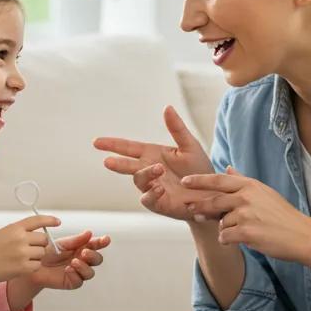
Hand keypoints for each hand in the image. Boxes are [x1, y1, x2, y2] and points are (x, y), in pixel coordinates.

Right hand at [0, 214, 61, 285]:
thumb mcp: (2, 234)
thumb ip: (18, 232)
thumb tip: (36, 235)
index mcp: (14, 228)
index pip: (37, 220)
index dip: (49, 220)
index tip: (57, 221)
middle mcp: (20, 238)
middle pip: (43, 239)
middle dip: (39, 244)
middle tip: (28, 250)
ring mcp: (22, 253)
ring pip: (41, 253)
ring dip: (35, 256)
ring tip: (20, 259)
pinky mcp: (23, 268)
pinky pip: (37, 265)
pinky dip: (32, 267)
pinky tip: (20, 267)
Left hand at [28, 230, 111, 290]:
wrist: (34, 263)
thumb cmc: (48, 252)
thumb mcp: (61, 243)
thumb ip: (76, 240)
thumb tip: (90, 233)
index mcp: (82, 248)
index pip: (96, 245)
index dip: (102, 242)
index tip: (106, 239)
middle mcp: (83, 260)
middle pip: (97, 260)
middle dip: (93, 255)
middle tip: (84, 252)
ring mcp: (78, 272)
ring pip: (90, 273)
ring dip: (84, 266)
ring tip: (74, 261)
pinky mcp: (71, 282)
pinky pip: (79, 281)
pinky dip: (75, 274)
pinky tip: (68, 269)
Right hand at [93, 105, 216, 220]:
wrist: (213, 192)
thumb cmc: (199, 168)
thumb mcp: (189, 145)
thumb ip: (177, 128)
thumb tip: (167, 107)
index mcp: (152, 154)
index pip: (127, 148)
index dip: (112, 144)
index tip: (96, 142)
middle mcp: (148, 171)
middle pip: (128, 165)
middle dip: (117, 163)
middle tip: (108, 161)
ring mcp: (152, 187)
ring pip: (139, 180)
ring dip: (146, 174)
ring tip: (158, 168)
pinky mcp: (159, 203)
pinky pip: (148, 198)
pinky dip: (151, 193)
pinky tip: (160, 187)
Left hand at [181, 165, 310, 261]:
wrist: (301, 236)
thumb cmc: (282, 216)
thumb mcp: (264, 192)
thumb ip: (242, 180)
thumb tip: (228, 167)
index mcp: (250, 185)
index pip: (219, 179)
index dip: (199, 180)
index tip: (184, 181)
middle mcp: (246, 197)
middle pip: (213, 200)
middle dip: (200, 206)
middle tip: (190, 210)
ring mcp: (246, 214)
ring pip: (220, 222)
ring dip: (225, 229)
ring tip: (241, 231)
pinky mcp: (246, 232)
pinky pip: (225, 236)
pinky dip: (229, 240)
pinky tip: (241, 240)